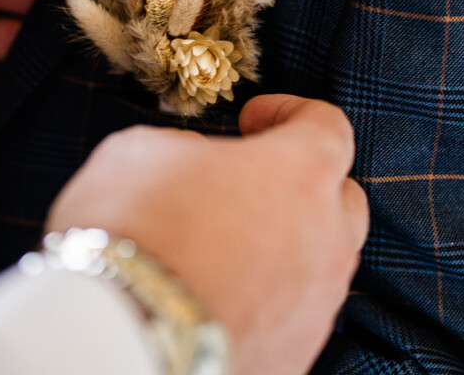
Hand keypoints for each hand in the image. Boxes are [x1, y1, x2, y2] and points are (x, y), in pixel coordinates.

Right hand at [47, 95, 367, 374]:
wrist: (123, 337)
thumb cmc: (133, 231)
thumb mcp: (144, 151)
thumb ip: (190, 146)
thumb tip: (200, 161)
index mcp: (301, 173)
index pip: (328, 125)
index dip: (290, 113)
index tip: (252, 119)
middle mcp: (326, 239)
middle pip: (340, 198)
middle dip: (302, 184)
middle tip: (248, 182)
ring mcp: (317, 305)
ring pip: (321, 262)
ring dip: (284, 245)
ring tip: (227, 245)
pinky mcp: (297, 356)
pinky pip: (295, 315)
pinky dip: (268, 299)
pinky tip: (222, 295)